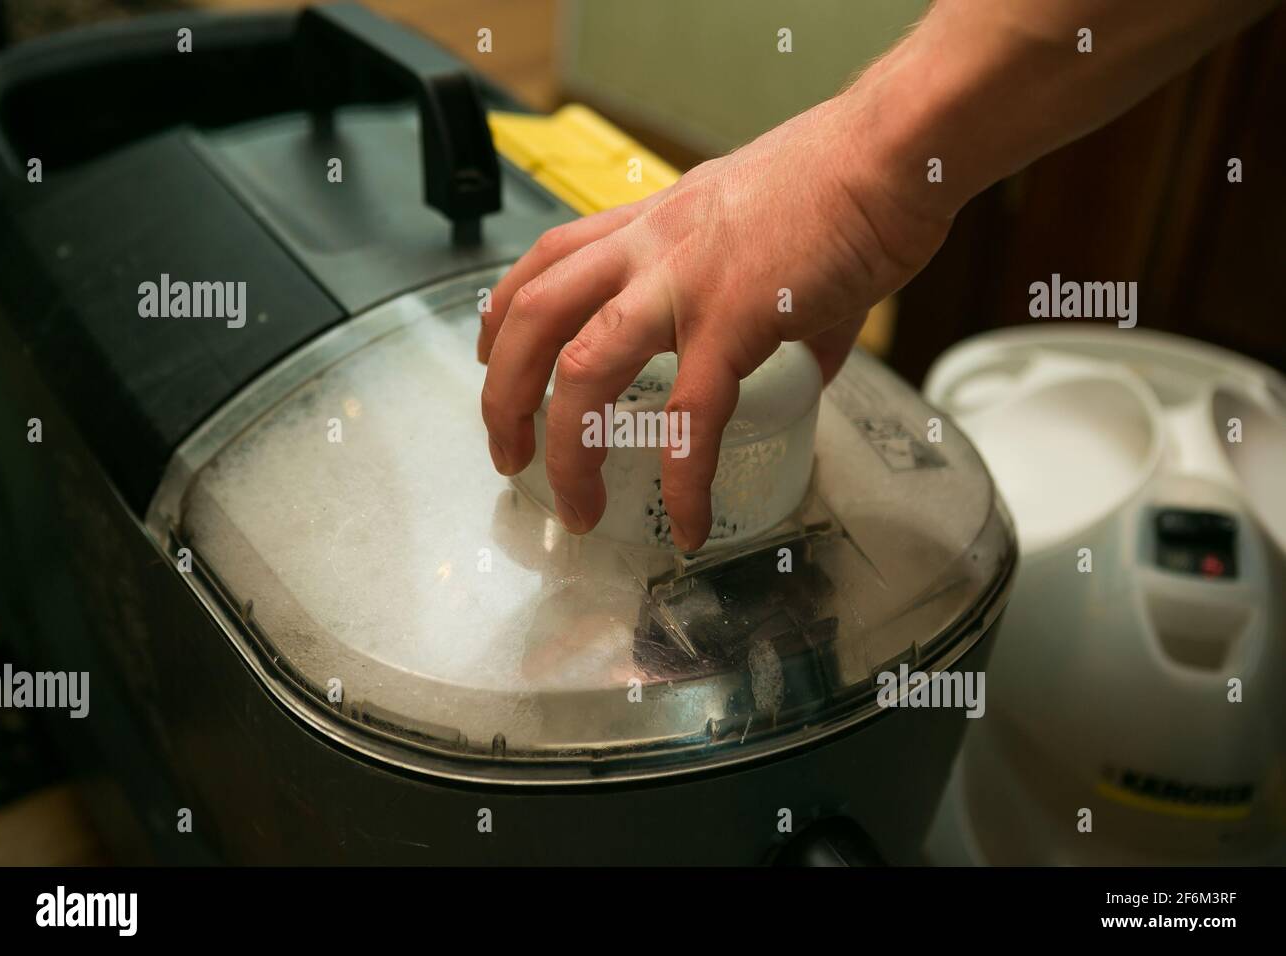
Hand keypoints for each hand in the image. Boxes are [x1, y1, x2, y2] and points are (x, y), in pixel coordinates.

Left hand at [478, 91, 951, 550]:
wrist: (890, 150)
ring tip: (572, 504)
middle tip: (506, 454)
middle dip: (501, 394)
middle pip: (532, 316)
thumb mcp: (777, 237)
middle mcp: (649, 248)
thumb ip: (778, 306)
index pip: (545, 261)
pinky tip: (691, 523)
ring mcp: (685, 282)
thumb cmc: (843, 179)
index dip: (502, 314)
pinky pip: (690, 414)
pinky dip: (684, 479)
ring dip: (564, 447)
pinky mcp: (736, 318)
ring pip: (582, 366)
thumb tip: (807, 358)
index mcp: (651, 225)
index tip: (493, 358)